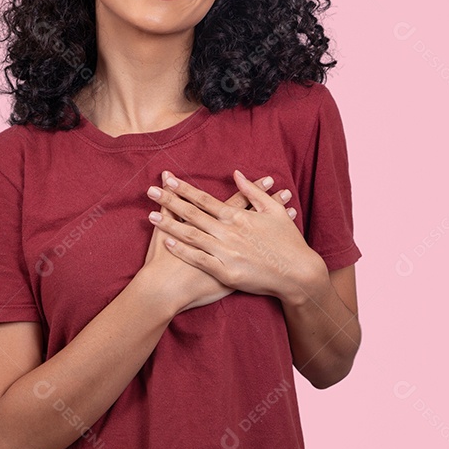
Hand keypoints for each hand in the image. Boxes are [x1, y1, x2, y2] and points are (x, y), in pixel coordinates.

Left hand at [146, 169, 324, 304]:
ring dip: (169, 224)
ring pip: (191, 235)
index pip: (205, 199)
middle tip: (150, 191)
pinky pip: (199, 259)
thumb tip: (236, 174)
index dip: (184, 189)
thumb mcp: (274, 211)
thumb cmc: (287, 241)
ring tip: (151, 214)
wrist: (297, 274)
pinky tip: (167, 243)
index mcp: (238, 217)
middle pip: (192, 214)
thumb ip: (253, 192)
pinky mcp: (225, 272)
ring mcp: (226, 253)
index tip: (168, 180)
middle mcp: (229, 233)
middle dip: (169, 200)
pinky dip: (182, 251)